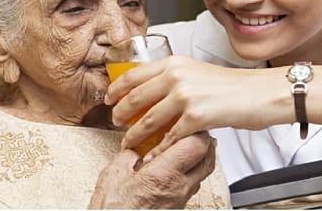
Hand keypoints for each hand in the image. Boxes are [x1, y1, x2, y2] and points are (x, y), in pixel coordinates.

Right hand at [88, 132, 214, 208]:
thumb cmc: (115, 210)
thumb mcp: (113, 175)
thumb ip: (127, 156)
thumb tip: (133, 149)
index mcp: (163, 175)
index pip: (195, 145)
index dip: (195, 128)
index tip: (186, 120)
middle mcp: (178, 188)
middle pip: (207, 158)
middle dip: (204, 139)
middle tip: (194, 128)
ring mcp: (180, 200)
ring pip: (204, 172)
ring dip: (200, 155)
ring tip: (189, 143)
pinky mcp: (178, 207)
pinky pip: (194, 184)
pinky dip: (192, 169)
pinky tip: (179, 165)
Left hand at [105, 55, 285, 158]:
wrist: (260, 93)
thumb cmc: (232, 85)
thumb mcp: (196, 71)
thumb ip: (174, 77)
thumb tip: (152, 89)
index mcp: (174, 62)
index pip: (133, 74)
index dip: (116, 89)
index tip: (109, 99)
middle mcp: (176, 76)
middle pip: (134, 98)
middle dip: (121, 114)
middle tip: (115, 123)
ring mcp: (185, 96)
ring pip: (148, 120)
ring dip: (134, 135)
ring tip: (129, 142)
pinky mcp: (196, 117)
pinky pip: (169, 137)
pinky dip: (158, 150)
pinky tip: (153, 156)